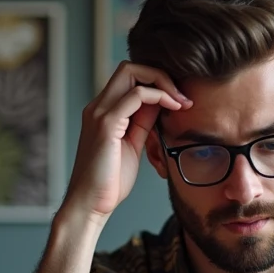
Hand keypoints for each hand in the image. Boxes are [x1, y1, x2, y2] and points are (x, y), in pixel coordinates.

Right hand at [63, 61, 190, 220]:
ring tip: (182, 102)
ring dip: (163, 83)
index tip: (180, 100)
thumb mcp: (133, 145)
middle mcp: (98, 107)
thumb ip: (143, 123)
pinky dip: (159, 96)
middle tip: (183, 96)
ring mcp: (99, 113)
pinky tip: (173, 108)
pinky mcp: (106, 124)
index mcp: (104, 111)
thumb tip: (161, 104)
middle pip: (129, 67)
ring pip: (131, 72)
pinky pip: (136, 95)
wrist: (90, 204)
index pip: (130, 78)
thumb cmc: (110, 182)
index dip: (157, 82)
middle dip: (161, 75)